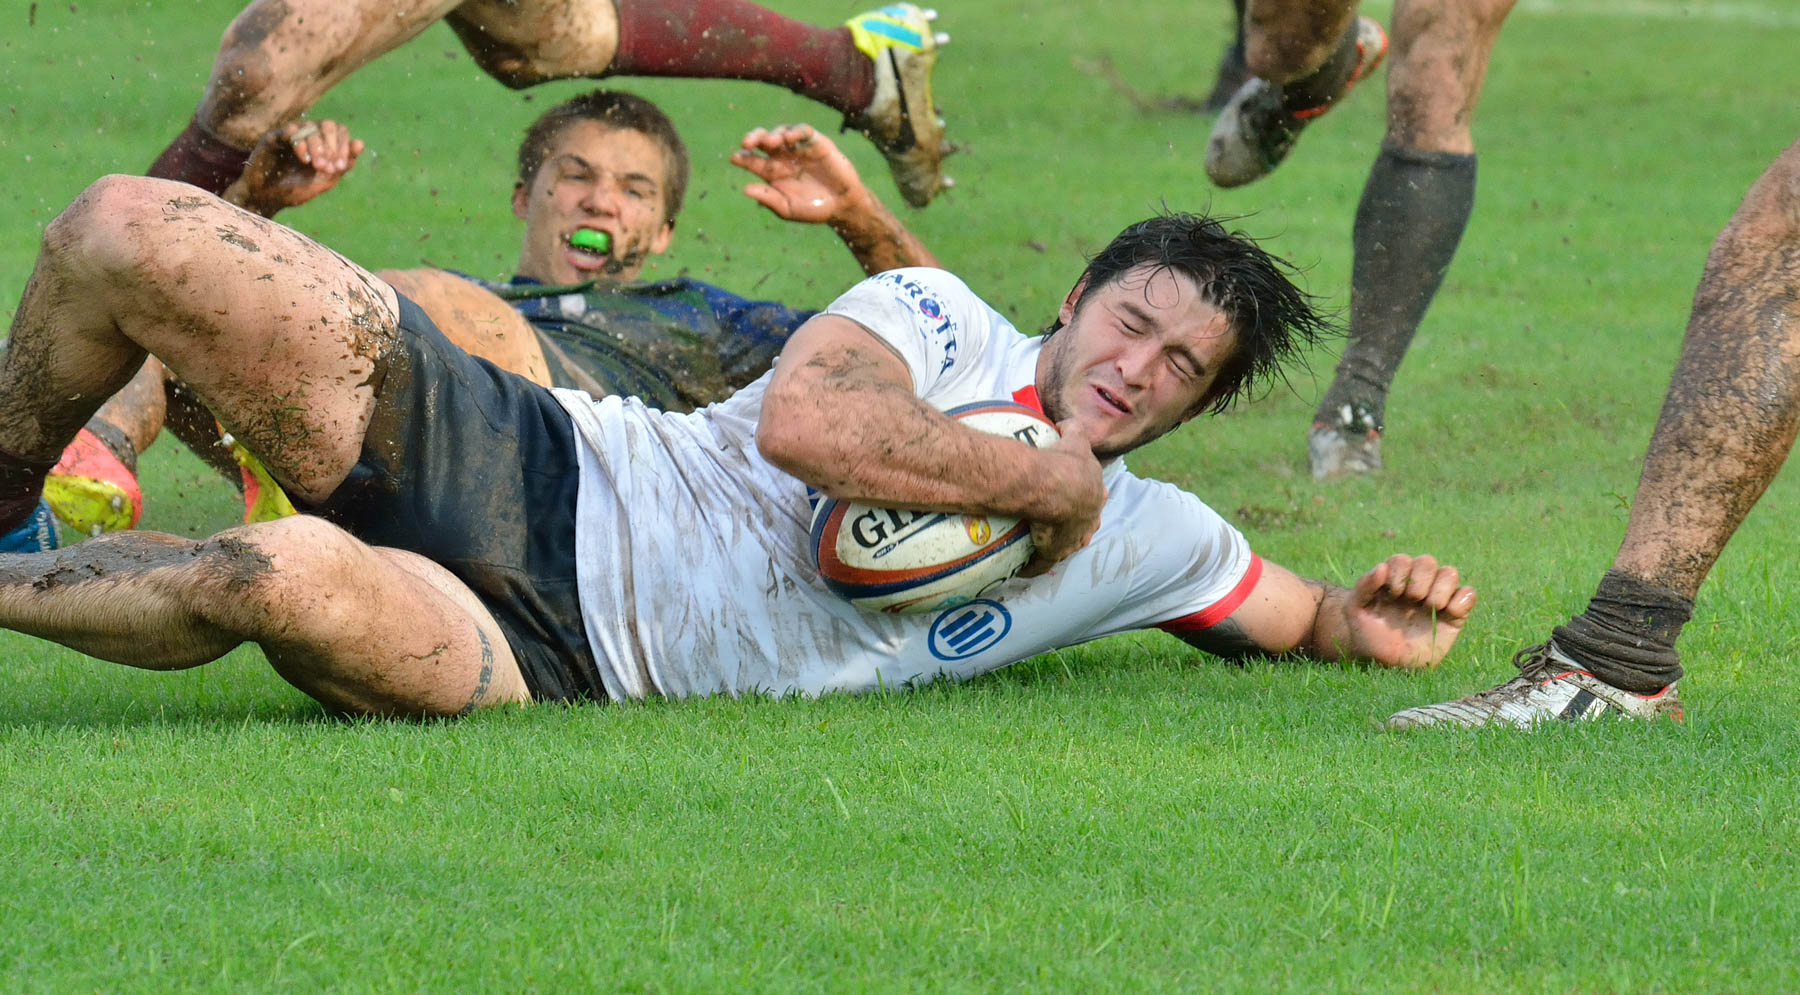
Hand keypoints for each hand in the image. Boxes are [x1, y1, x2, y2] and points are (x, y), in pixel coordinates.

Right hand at [236, 119, 363, 215]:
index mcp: (323, 144)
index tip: (341, 167)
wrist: (266, 198)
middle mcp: (308, 135)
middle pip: (329, 125)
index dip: (344, 147)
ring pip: (312, 128)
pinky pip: (291, 131)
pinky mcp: (274, 137)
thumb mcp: (325, 180)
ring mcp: (291, 134)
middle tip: (327, 167)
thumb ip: (343, 164)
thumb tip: (360, 143)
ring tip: (316, 166)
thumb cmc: (295, 190)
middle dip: (332, 146)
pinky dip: (301, 144)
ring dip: (318, 147)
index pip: (341, 132)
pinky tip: (304, 159)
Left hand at [730, 124, 869, 225]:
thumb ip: (768, 198)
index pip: (753, 161)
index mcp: (773, 173)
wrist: (842, 206)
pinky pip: (804, 131)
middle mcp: (783, 157)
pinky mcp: (816, 143)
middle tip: (746, 143)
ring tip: (770, 142)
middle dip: (754, 138)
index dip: (743, 158)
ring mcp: (799, 149)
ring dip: (773, 135)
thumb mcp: (787, 208)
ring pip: (781, 133)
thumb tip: (745, 190)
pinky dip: (795, 131)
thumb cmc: (813, 209)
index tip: (735, 158)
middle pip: (764, 141)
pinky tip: (788, 137)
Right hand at [1019, 420, 1107, 575]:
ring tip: (1040, 544)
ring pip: (1067, 545)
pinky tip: (1023, 569)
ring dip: (1056, 546)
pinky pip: (1042, 562)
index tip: (1076, 496)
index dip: (1087, 497)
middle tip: (1058, 522)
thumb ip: (1074, 429)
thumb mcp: (1076, 440)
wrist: (1055, 487)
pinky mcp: (1055, 551)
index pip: (1095, 497)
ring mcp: (1073, 538)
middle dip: (1077, 525)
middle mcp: (1089, 519)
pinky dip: (1034, 566)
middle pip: (1085, 524)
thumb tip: (1064, 425)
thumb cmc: (1066, 462)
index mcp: (1096, 495)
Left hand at [1340, 554, 1476, 668]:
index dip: (1399, 574)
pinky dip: (1462, 600)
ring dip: (1440, 588)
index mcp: (1394, 580)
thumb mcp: (1354, 611)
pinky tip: (1448, 613)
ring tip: (1430, 607)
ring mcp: (1436, 599)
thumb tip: (1382, 567)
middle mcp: (1417, 585)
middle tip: (1411, 600)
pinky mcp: (1454, 616)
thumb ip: (1363, 587)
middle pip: (1428, 561)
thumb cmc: (1368, 635)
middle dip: (1419, 579)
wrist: (1385, 663)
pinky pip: (1468, 595)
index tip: (1392, 595)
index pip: (1402, 561)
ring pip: (1450, 573)